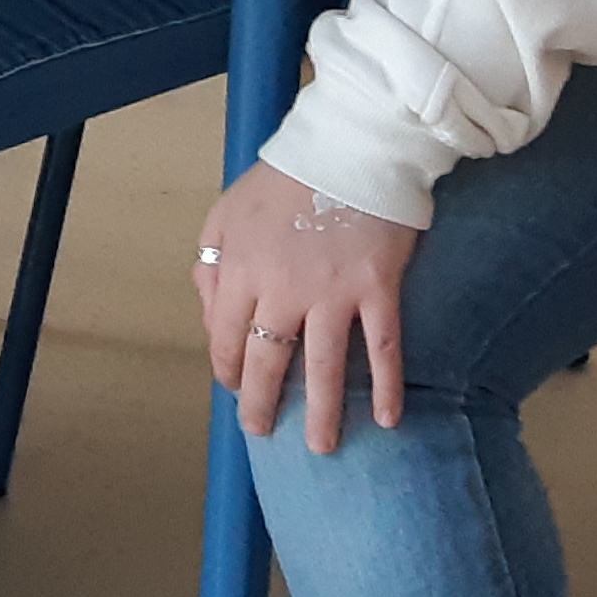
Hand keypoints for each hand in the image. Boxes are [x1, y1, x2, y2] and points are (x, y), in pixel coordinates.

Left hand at [196, 159, 412, 454]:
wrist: (349, 149)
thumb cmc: (283, 179)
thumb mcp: (225, 213)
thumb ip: (210, 264)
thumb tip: (210, 318)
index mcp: (241, 268)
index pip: (225, 335)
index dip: (226, 368)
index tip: (233, 387)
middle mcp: (283, 288)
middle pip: (267, 360)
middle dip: (261, 403)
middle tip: (262, 432)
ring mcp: (333, 293)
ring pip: (322, 368)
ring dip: (321, 413)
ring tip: (321, 448)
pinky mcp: (378, 290)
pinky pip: (383, 349)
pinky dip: (386, 387)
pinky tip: (386, 420)